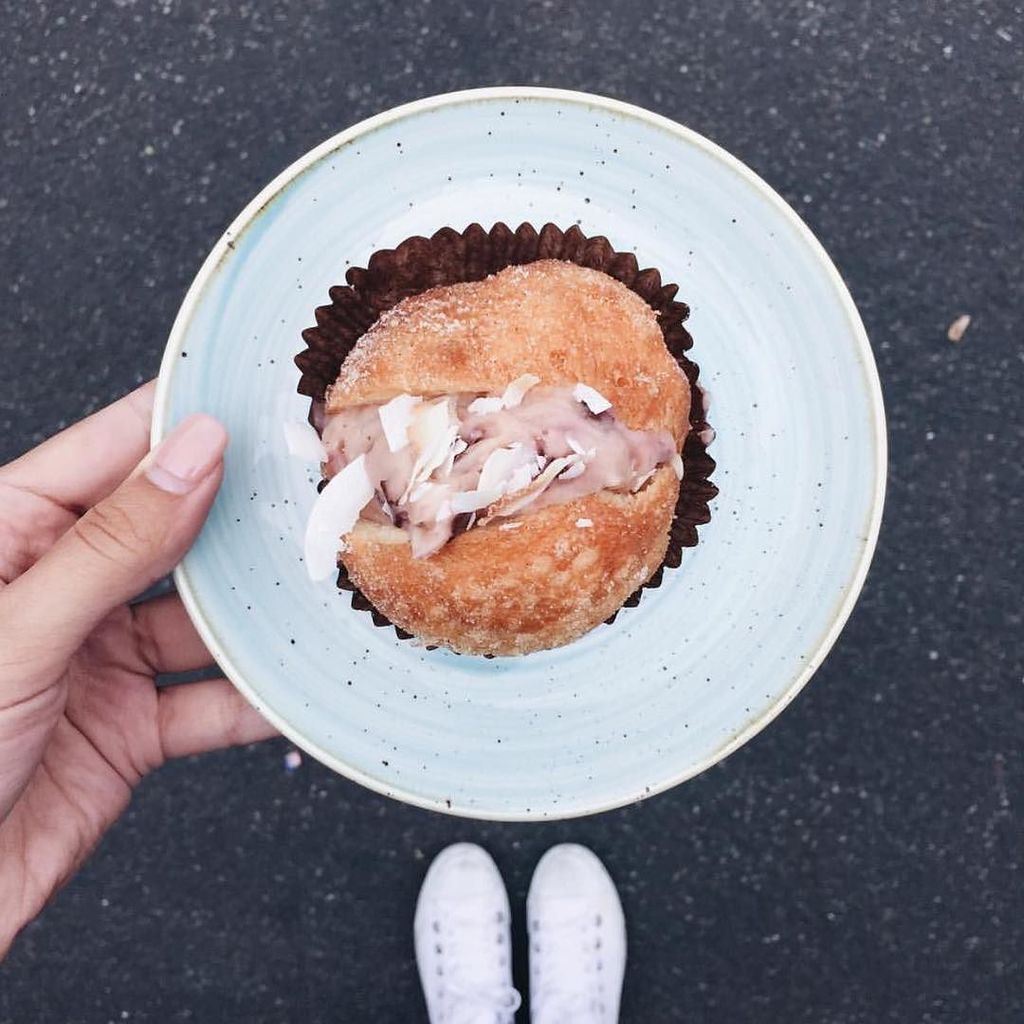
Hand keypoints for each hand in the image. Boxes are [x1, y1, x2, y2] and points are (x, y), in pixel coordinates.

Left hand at [0, 381, 274, 955]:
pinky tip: (297, 685)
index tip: (258, 399)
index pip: (111, 453)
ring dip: (261, 613)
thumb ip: (114, 544)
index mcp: (10, 536)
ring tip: (322, 587)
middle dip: (243, 518)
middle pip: (174, 531)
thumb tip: (191, 455)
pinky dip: (256, 698)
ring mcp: (99, 659)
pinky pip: (209, 702)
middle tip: (317, 493)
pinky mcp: (129, 727)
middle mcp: (61, 588)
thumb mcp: (18, 631)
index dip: (185, 424)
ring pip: (202, 618)